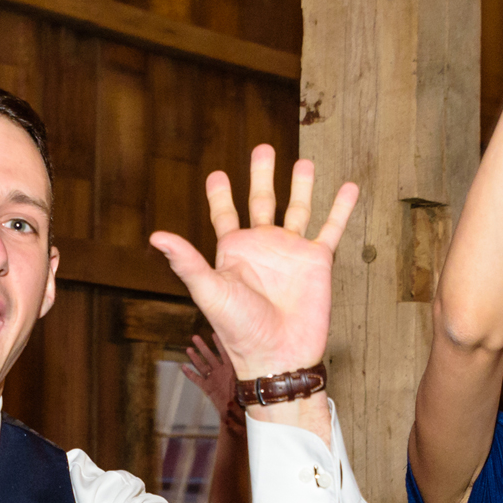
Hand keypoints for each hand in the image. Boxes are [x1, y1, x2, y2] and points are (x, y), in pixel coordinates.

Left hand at [150, 147, 357, 380]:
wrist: (276, 353)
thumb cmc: (237, 327)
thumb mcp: (209, 290)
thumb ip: (186, 261)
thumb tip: (156, 236)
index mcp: (232, 252)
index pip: (224, 215)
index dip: (220, 195)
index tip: (216, 174)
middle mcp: (261, 247)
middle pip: (262, 202)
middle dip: (262, 176)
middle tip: (262, 148)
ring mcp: (290, 252)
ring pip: (298, 209)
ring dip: (301, 186)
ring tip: (303, 162)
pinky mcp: (318, 261)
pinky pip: (331, 228)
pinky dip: (340, 207)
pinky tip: (347, 186)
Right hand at [180, 333, 243, 425]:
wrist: (237, 411)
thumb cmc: (246, 398)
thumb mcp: (247, 386)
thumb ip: (245, 379)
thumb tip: (248, 368)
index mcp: (231, 370)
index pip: (225, 353)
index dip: (219, 344)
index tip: (213, 333)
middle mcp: (221, 372)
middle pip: (210, 356)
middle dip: (202, 347)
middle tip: (194, 337)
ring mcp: (213, 379)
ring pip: (202, 365)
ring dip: (195, 357)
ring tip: (188, 348)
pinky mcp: (207, 387)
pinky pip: (196, 379)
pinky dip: (190, 374)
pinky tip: (183, 367)